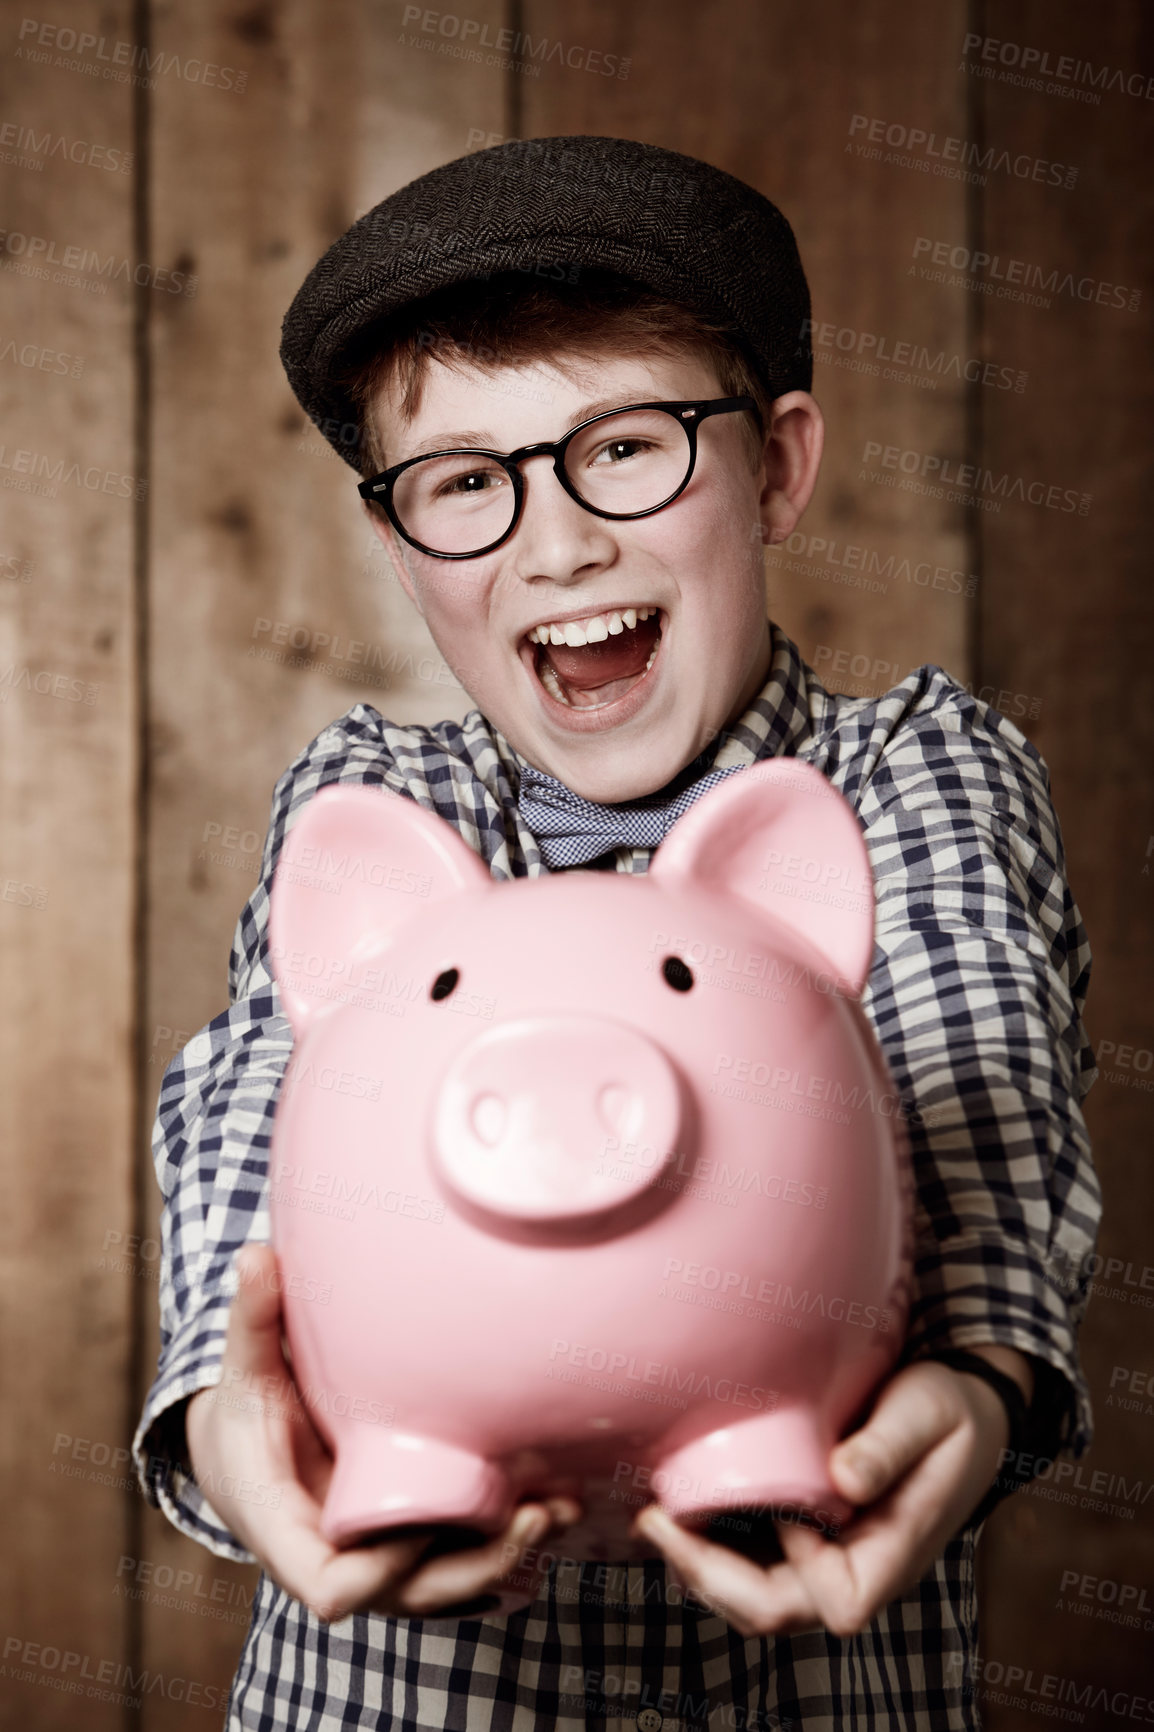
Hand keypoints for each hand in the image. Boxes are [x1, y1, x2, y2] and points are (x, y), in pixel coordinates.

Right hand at [186, 1244, 581, 1623]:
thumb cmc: (248, 1411)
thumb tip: (254, 1255)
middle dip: (477, 1566)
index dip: (383, 1569)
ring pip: (449, 1586)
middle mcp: (342, 1559)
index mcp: (289, 1533)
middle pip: (413, 1597)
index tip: (425, 1521)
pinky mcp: (413, 1542)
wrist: (251, 1451)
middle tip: (537, 1514)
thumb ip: (252, 1318)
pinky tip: (560, 1500)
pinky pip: (463, 1559)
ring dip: (509, 1554)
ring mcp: (383, 1558)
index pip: (334, 1588)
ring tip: (564, 1505)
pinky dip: (509, 1538)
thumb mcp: (246, 1367)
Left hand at [629, 1347, 1033, 1638]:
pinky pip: (754, 1558)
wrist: (965, 1409)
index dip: (792, 1570)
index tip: (774, 1509)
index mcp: (891, 1555)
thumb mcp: (927, 1413)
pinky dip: (714, 1540)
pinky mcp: (808, 1533)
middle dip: (708, 1575)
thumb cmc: (950, 1412)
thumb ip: (888, 1445)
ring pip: (753, 1593)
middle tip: (653, 1521)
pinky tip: (681, 1503)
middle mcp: (855, 1569)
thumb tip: (843, 1480)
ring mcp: (828, 1557)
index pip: (833, 1604)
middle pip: (773, 1610)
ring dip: (700, 1564)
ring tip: (653, 1515)